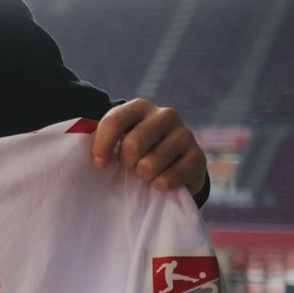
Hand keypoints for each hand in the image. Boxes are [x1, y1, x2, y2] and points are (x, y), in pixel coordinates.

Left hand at [91, 100, 207, 192]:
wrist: (175, 163)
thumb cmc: (137, 151)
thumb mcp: (119, 140)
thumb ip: (103, 141)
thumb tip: (96, 159)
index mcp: (140, 107)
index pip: (114, 122)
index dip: (102, 147)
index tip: (100, 164)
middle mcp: (165, 115)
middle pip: (132, 145)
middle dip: (126, 163)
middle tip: (131, 165)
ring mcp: (185, 134)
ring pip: (149, 166)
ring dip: (143, 176)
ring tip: (147, 171)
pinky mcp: (198, 156)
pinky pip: (167, 180)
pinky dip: (159, 185)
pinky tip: (162, 178)